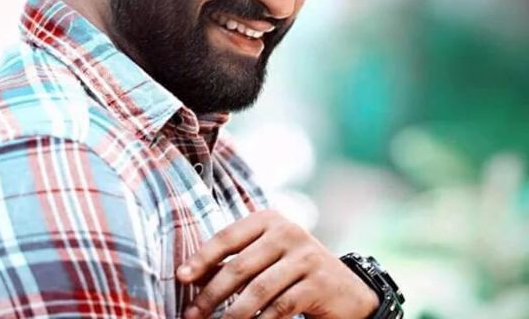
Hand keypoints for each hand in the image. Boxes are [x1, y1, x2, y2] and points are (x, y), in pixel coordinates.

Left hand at [176, 210, 378, 318]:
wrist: (347, 290)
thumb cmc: (294, 271)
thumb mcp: (266, 258)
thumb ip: (235, 262)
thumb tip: (192, 277)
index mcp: (269, 219)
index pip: (228, 236)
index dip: (203, 257)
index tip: (181, 277)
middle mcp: (287, 231)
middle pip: (240, 265)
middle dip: (212, 294)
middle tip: (191, 314)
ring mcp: (305, 256)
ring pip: (259, 290)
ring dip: (232, 314)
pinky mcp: (318, 283)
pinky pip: (281, 307)